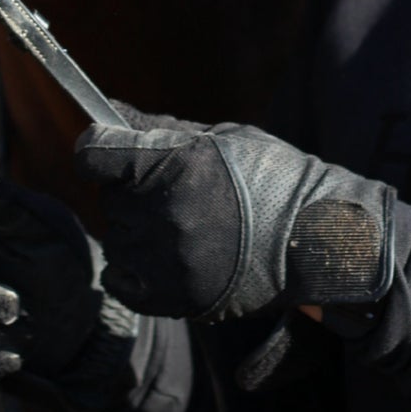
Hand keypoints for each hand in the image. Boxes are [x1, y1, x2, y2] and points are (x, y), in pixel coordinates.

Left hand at [75, 105, 393, 322]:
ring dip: (136, 227)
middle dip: (129, 188)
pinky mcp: (176, 298)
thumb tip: (107, 113)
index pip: (94, 155)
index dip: (97, 148)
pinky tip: (161, 253)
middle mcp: (165, 214)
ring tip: (180, 222)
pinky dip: (131, 268)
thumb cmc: (273, 176)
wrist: (317, 239)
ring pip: (116, 236)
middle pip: (108, 197)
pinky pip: (121, 280)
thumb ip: (157, 128)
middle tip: (169, 187)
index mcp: (175, 164)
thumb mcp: (219, 136)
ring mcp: (169, 260)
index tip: (105, 149)